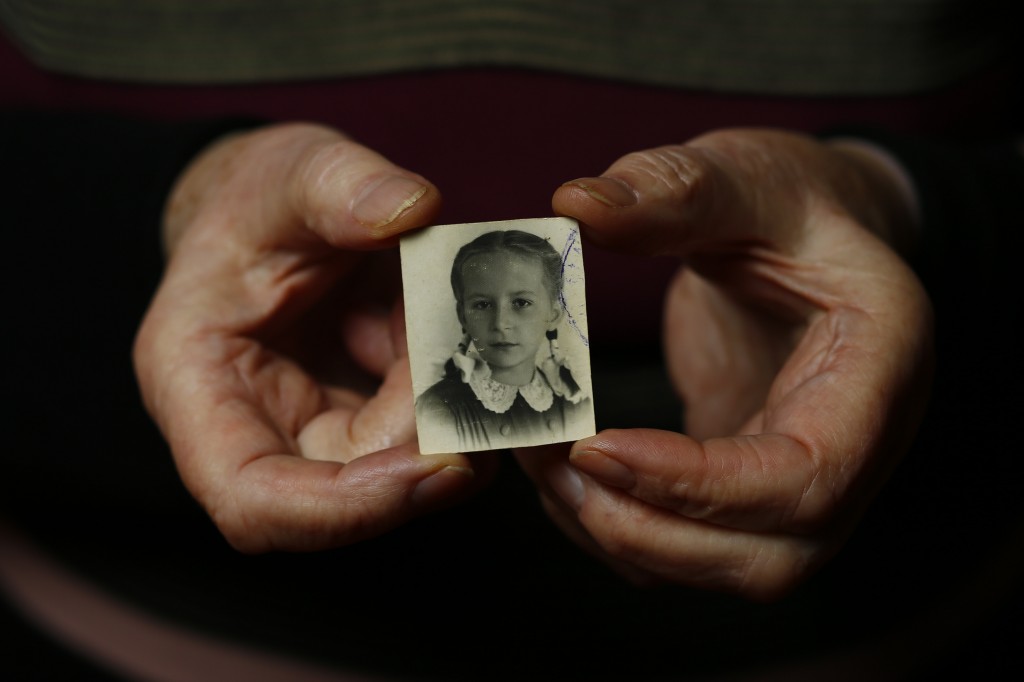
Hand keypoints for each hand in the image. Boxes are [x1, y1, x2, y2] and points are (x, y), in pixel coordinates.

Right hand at [133, 123, 493, 552]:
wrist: (277, 207)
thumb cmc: (262, 194)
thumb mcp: (294, 167)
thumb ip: (340, 182)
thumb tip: (410, 209)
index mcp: (196, 384)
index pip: (253, 500)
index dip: (346, 508)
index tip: (440, 467)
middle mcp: (248, 427)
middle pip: (341, 499)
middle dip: (424, 447)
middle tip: (475, 370)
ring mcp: (307, 430)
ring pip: (393, 466)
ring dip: (442, 408)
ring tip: (444, 319)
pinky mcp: (357, 420)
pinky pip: (418, 431)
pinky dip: (449, 389)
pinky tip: (449, 331)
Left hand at [516, 129, 932, 599]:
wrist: (807, 233)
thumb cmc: (792, 202)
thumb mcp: (745, 175)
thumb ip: (674, 190)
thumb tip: (577, 204)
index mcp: (877, 370)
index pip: (808, 476)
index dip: (699, 484)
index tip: (596, 449)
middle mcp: (853, 446)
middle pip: (768, 558)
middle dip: (649, 532)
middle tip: (555, 469)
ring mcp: (803, 476)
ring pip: (723, 566)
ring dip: (624, 537)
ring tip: (542, 466)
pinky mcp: (748, 482)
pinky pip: (692, 543)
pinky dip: (622, 528)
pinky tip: (564, 474)